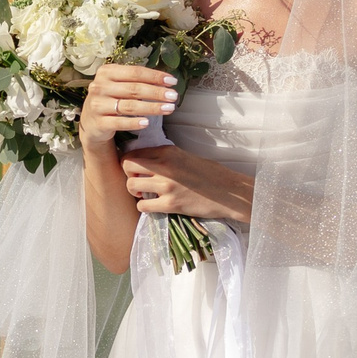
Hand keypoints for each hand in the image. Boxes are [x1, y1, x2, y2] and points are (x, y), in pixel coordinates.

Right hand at [80, 64, 176, 151]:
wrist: (91, 122)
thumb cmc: (111, 98)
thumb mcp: (118, 84)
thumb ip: (136, 80)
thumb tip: (166, 81)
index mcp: (106, 72)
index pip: (135, 72)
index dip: (155, 76)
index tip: (172, 81)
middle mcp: (100, 86)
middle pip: (134, 89)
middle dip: (157, 93)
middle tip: (174, 96)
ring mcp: (98, 105)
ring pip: (129, 106)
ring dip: (152, 108)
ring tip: (168, 109)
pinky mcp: (99, 122)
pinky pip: (120, 122)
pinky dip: (134, 123)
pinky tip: (147, 123)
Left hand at [119, 144, 251, 224]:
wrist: (229, 192)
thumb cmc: (210, 174)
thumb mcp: (184, 156)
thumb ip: (164, 157)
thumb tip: (144, 161)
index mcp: (168, 151)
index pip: (133, 152)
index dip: (130, 162)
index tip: (136, 170)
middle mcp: (165, 166)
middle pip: (127, 165)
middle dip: (128, 174)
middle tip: (138, 181)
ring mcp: (167, 185)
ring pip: (131, 185)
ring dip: (134, 191)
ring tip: (144, 194)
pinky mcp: (170, 204)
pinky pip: (142, 205)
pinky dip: (144, 206)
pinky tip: (154, 205)